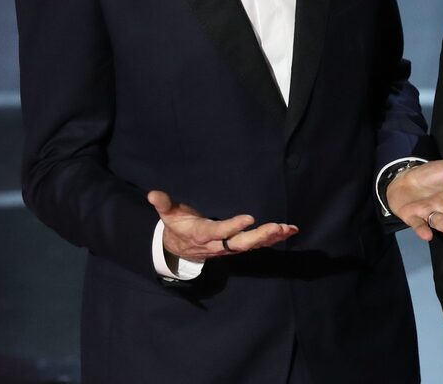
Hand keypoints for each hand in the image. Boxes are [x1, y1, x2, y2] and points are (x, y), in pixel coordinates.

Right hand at [147, 190, 297, 260]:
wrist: (180, 248)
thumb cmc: (178, 225)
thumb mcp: (168, 214)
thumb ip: (163, 204)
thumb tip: (153, 194)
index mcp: (202, 234)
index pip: (219, 231)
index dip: (233, 226)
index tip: (249, 218)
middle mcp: (218, 244)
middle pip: (240, 243)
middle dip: (259, 236)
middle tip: (276, 228)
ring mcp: (229, 246)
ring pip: (251, 245)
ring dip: (270, 238)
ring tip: (287, 229)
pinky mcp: (237, 245)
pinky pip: (257, 244)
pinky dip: (273, 238)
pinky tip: (289, 231)